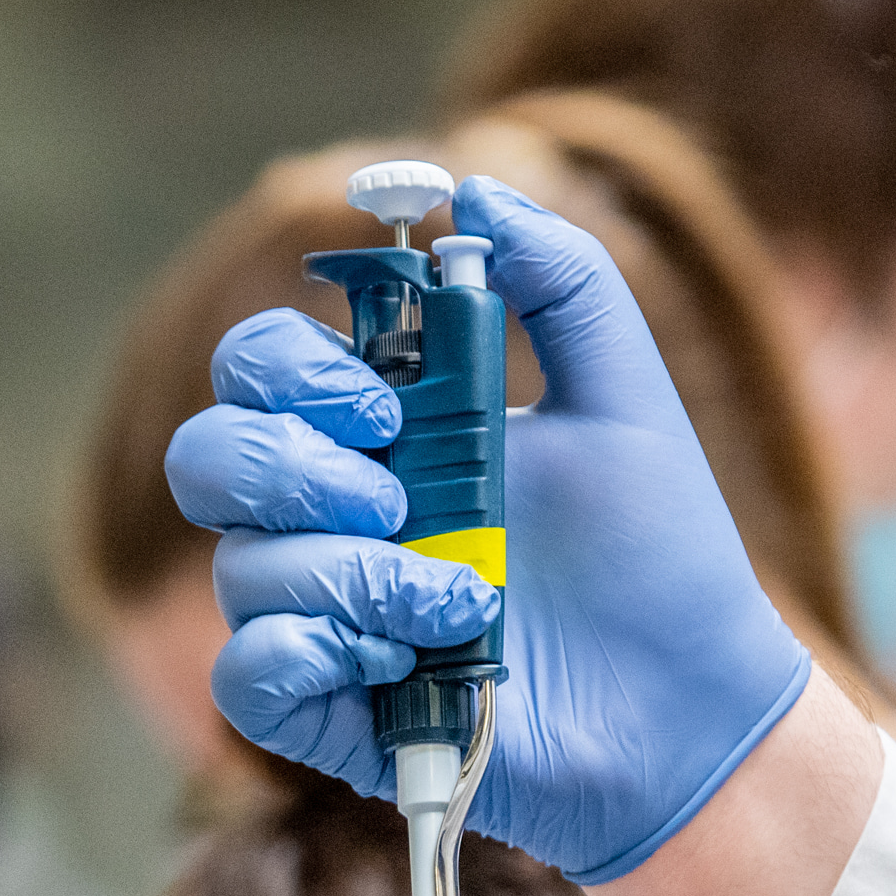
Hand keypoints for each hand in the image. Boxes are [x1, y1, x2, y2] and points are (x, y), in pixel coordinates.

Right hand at [167, 177, 815, 884]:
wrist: (689, 709)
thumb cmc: (660, 560)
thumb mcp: (627, 399)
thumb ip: (564, 280)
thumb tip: (469, 187)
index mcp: (384, 434)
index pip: (259, 369)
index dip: (294, 370)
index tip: (387, 400)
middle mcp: (331, 518)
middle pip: (206, 456)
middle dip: (289, 465)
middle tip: (399, 498)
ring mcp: (319, 615)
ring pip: (239, 568)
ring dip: (349, 575)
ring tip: (463, 602)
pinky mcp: (322, 709)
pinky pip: (244, 673)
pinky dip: (310, 652)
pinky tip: (401, 660)